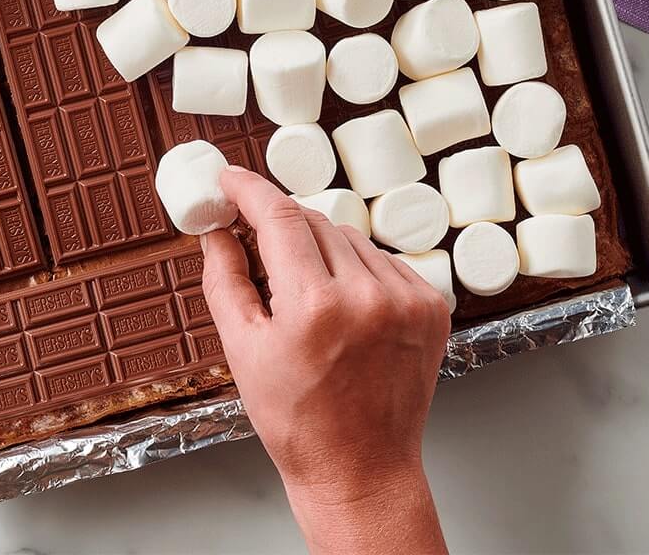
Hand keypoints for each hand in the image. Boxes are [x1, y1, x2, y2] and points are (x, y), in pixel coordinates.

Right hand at [201, 166, 449, 553]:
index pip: (278, 217)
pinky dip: (356, 271)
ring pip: (349, 240)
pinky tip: (341, 307)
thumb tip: (216, 232)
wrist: (361, 469)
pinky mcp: (432, 308)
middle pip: (313, 223)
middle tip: (253, 242)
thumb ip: (225, 280)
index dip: (248, 190)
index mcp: (315, 307)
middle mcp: (367, 295)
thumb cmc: (297, 422)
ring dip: (319, 250)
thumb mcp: (242, 351)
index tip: (229, 179)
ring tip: (303, 297)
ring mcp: (407, 300)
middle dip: (279, 226)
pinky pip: (383, 263)